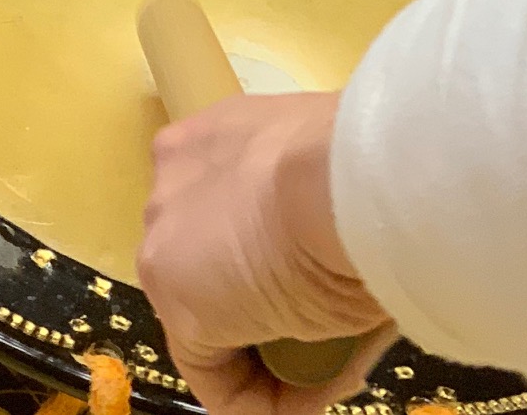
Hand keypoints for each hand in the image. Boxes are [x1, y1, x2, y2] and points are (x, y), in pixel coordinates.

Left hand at [138, 93, 393, 414]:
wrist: (350, 179)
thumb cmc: (360, 161)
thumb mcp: (334, 172)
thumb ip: (315, 203)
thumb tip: (338, 265)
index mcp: (217, 137)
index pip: (227, 206)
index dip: (271, 254)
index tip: (319, 280)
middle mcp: (174, 180)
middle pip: (211, 261)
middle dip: (262, 301)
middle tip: (324, 328)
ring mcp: (165, 244)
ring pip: (213, 319)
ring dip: (268, 351)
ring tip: (328, 367)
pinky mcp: (180, 309)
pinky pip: (220, 380)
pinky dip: (265, 401)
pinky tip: (310, 396)